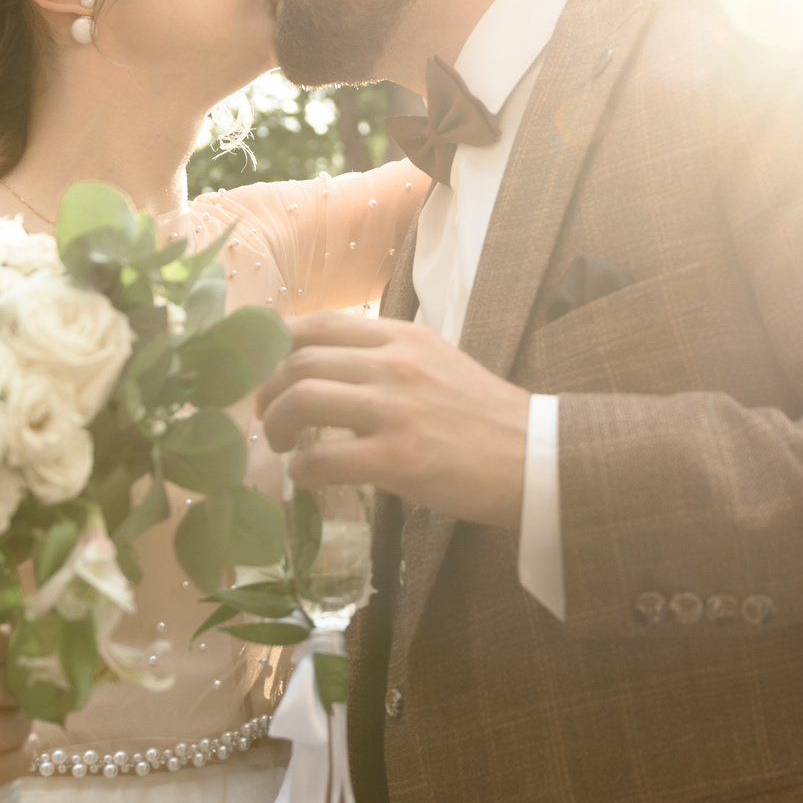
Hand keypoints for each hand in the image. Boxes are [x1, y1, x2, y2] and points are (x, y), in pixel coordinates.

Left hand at [254, 311, 528, 528]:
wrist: (537, 459)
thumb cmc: (486, 417)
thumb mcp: (438, 362)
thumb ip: (389, 356)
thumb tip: (334, 366)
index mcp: (402, 336)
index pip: (318, 323)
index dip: (276, 344)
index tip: (266, 368)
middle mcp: (394, 363)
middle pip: (298, 359)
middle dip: (267, 388)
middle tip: (266, 413)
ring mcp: (394, 410)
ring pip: (301, 399)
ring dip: (276, 424)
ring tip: (280, 443)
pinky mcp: (397, 459)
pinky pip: (322, 459)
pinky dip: (301, 471)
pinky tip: (307, 479)